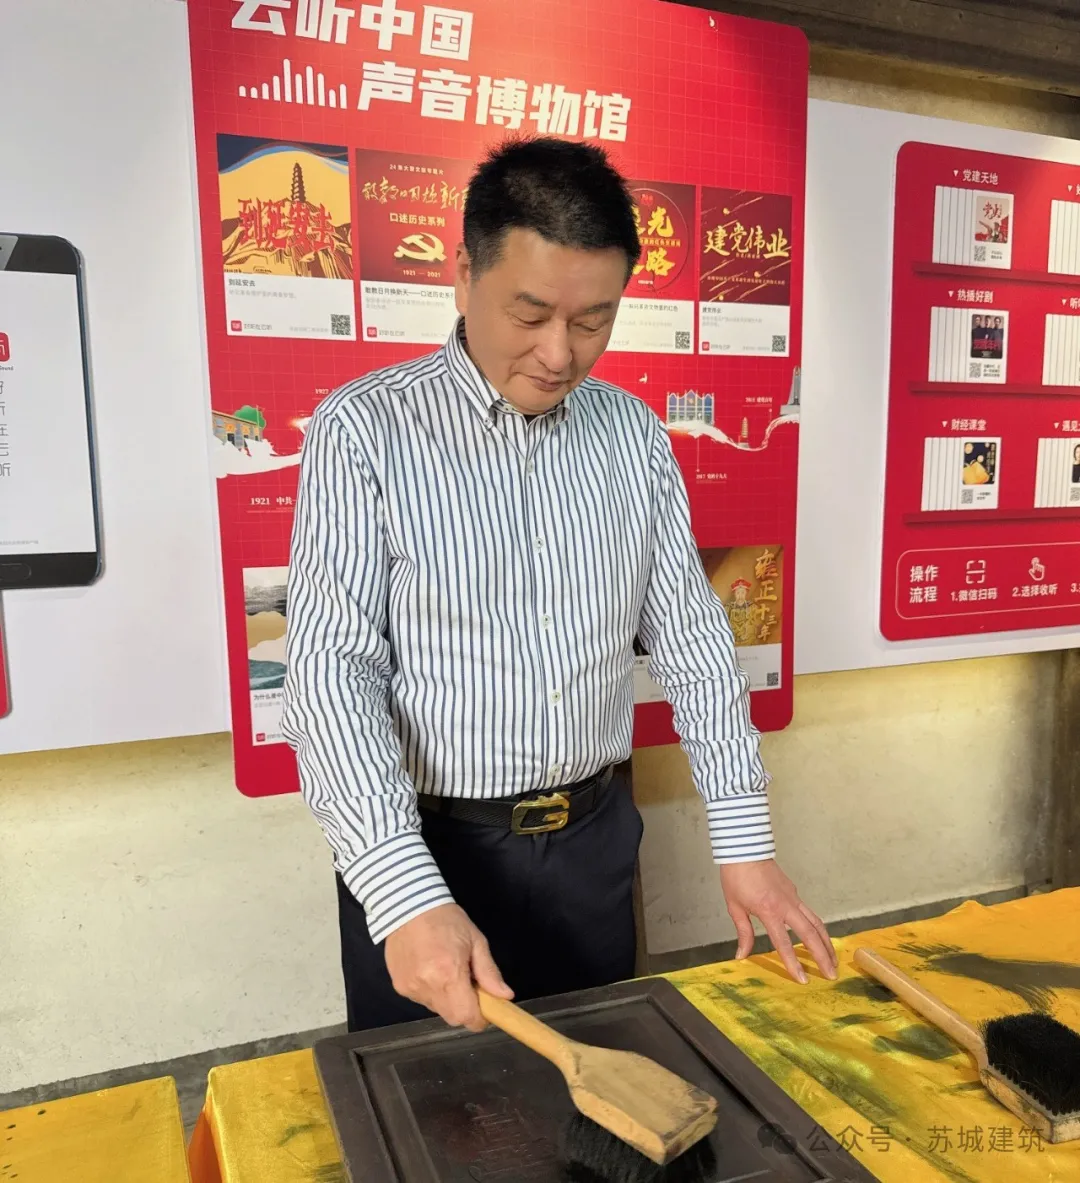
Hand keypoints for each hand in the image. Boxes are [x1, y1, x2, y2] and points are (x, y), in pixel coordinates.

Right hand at [384, 903, 512, 1029]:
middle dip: (464, 1008)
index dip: (479, 1018)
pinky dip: (430, 991)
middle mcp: (427, 986)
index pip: (466, 1016)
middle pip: (452, 1017)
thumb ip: (489, 972)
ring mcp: (410, 988)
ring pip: (436, 1009)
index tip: (485, 1009)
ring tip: (445, 971)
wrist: (408, 906)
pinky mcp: (399, 987)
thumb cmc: (447, 920)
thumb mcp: (476, 941)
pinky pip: (422, 999)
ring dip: (447, 999)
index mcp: (449, 974)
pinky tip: (429, 969)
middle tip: (467, 985)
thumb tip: (505, 996)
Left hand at [719, 860, 836, 983]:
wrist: (744, 849)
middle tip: (831, 975)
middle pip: (810, 934)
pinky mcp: (794, 892)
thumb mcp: (735, 907)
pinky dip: (818, 928)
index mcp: (769, 911)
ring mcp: (793, 897)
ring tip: (833, 960)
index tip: (803, 979)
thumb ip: (743, 933)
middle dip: (822, 956)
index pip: (784, 942)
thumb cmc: (736, 877)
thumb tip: (742, 955)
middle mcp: (786, 905)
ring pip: (816, 923)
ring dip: (826, 943)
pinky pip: (809, 913)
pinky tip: (820, 938)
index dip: (793, 963)